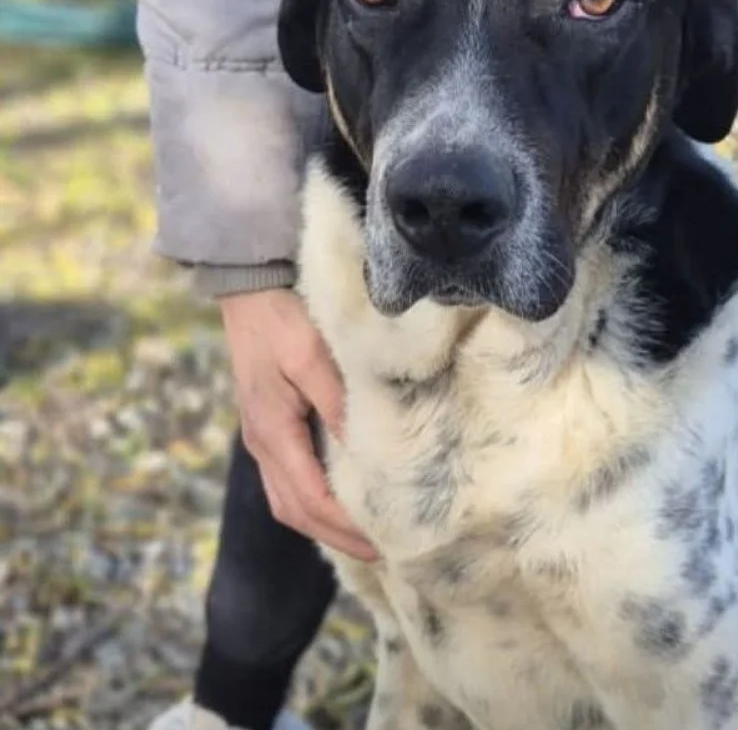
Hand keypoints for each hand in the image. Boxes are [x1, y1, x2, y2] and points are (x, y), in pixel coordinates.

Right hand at [219, 288, 378, 560]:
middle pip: (295, 510)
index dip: (345, 526)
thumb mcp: (311, 356)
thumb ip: (338, 402)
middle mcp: (263, 444)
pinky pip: (290, 479)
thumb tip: (367, 450)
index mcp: (272, 433)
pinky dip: (315, 499)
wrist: (249, 291)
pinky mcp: (269, 426)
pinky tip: (344, 497)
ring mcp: (263, 437)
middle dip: (336, 536)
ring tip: (367, 534)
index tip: (383, 543)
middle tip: (384, 552)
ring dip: (324, 522)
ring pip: (289, 499)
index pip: (309, 499)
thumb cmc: (281, 320)